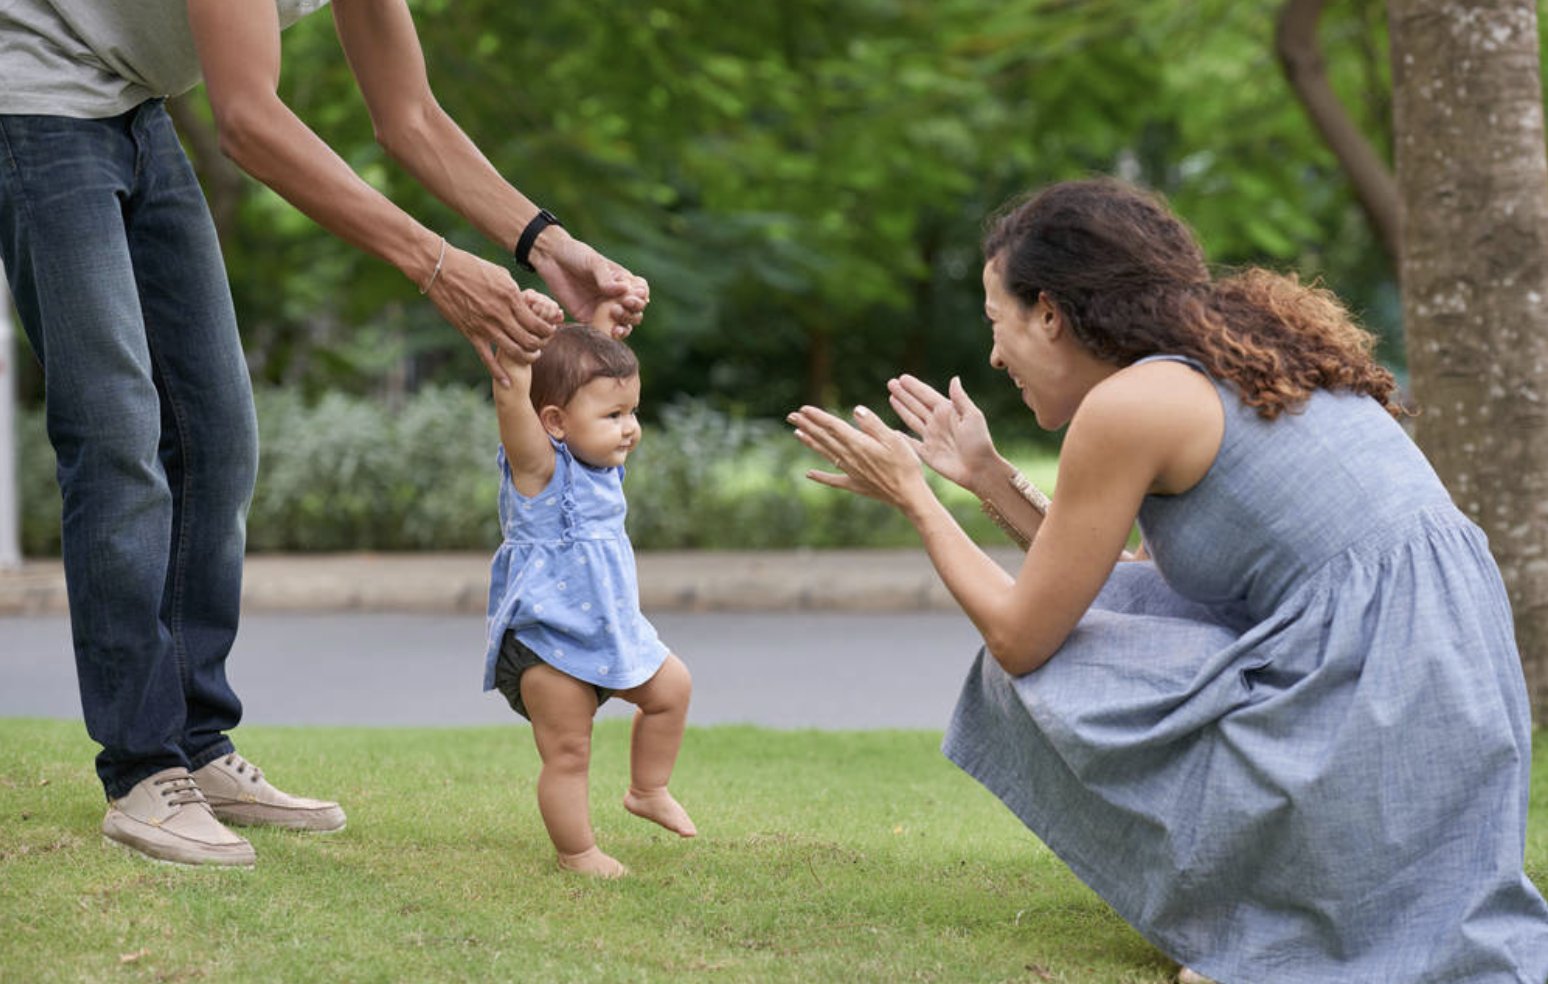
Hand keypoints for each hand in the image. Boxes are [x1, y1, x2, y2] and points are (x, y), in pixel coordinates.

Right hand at [425, 245, 561, 382]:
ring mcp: (486, 326)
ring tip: (532, 357)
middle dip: (541, 345)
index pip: (538, 322)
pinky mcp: (471, 333)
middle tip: (543, 345)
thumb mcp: (501, 274)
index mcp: (511, 297)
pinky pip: (487, 359)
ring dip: (527, 358)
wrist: (440, 270)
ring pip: (514, 352)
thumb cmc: (472, 266)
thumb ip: (515, 291)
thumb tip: (525, 301)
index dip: (548, 330)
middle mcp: (501, 314)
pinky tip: (508, 382)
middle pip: (530, 340)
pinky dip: (499, 373)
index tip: (550, 330)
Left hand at [530, 231, 647, 337]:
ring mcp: (604, 309)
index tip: (631, 297)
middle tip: (618, 307)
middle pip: (636, 311)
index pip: (641, 292)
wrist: (552, 260)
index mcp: (623, 281)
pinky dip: (612, 334)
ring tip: (616, 319)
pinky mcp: (590, 318)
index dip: (641, 298)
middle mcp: (617, 296)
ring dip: (626, 325)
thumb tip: (622, 291)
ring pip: (624, 324)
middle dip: (632, 312)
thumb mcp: (594, 262)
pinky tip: (612, 333)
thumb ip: (606, 278)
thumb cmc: (576, 255)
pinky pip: (605, 331)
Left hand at [786, 403, 930, 510]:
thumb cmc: (905, 464)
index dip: (818, 417)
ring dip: (811, 443)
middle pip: (824, 438)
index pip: (833, 427)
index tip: (803, 408)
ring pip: (826, 454)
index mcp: (859, 444)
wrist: (908, 495)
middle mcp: (850, 457)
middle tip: (791, 416)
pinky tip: (809, 474)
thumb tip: (855, 410)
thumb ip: (873, 424)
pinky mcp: (855, 484)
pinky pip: (833, 480)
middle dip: (807, 426)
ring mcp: (850, 472)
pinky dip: (820, 476)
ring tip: (797, 433)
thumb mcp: (894, 439)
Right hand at [887, 375, 999, 492]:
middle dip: (904, 394)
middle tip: (891, 383)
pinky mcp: (927, 453)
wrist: (980, 469)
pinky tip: (893, 430)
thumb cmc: (979, 441)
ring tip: (891, 397)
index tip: (902, 378)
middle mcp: (937, 422)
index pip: (927, 395)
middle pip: (916, 405)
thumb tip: (954, 378)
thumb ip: (960, 398)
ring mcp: (931, 437)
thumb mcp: (972, 416)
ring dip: (901, 408)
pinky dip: (901, 437)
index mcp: (947, 411)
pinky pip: (910, 443)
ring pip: (911, 419)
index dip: (914, 387)